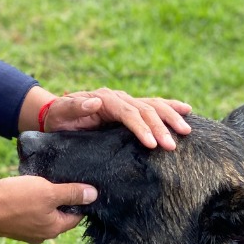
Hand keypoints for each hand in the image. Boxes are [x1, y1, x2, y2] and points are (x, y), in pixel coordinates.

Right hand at [0, 176, 94, 243]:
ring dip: (43, 200)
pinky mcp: (12, 226)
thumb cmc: (15, 199)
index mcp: (54, 229)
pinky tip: (23, 190)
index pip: (77, 216)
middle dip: (60, 199)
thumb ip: (71, 193)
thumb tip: (94, 194)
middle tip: (57, 180)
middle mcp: (41, 235)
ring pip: (43, 214)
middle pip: (60, 216)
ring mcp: (25, 233)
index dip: (79, 199)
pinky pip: (28, 214)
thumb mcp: (48, 191)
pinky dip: (29, 203)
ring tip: (39, 183)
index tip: (77, 184)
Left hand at [37, 88, 191, 149]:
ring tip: (186, 131)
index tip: (152, 143)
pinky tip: (186, 110)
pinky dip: (170, 107)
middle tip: (172, 145)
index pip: (128, 112)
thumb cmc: (59, 117)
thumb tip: (94, 102)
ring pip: (153, 106)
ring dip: (170, 118)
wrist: (56, 114)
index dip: (141, 127)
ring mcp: (126, 102)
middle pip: (145, 110)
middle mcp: (118, 98)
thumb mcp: (61, 113)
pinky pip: (153, 106)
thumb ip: (75, 107)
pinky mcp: (130, 109)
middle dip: (160, 127)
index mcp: (104, 99)